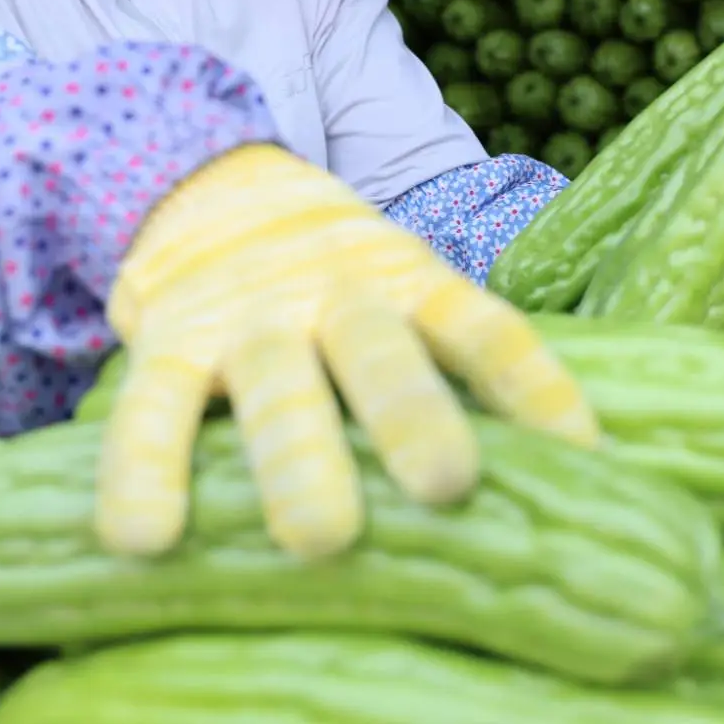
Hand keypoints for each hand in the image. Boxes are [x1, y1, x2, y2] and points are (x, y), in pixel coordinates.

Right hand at [92, 143, 597, 560]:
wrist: (211, 186)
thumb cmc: (335, 288)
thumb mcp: (398, 296)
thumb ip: (450, 370)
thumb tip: (567, 474)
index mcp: (409, 284)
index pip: (481, 328)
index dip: (532, 382)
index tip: (581, 449)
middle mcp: (337, 296)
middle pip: (381, 352)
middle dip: (412, 415)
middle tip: (447, 486)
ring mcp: (249, 318)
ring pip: (275, 384)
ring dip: (297, 457)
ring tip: (320, 537)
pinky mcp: (169, 340)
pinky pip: (151, 406)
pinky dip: (144, 468)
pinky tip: (142, 537)